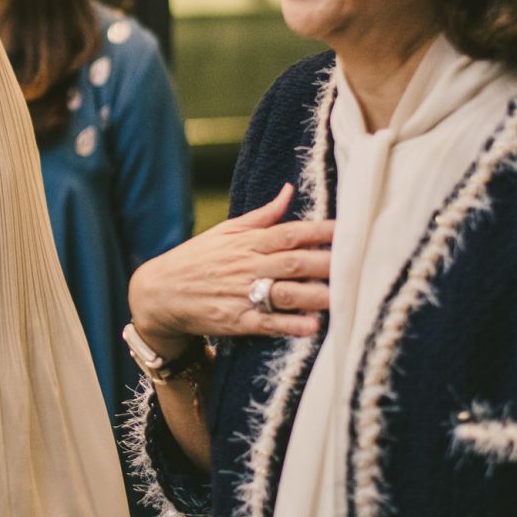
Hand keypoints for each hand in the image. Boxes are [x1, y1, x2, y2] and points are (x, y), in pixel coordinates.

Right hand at [128, 182, 332, 346]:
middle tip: (357, 264)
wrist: (159, 293)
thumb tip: (289, 190)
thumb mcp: (225, 231)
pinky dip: (290, 325)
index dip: (319, 232)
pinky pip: (267, 323)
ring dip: (315, 296)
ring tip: (343, 297)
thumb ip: (262, 215)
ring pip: (285, 293)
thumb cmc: (196, 259)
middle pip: (294, 263)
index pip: (289, 233)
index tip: (348, 230)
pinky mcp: (235, 321)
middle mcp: (248, 266)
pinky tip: (312, 327)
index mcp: (247, 243)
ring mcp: (241, 294)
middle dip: (327, 263)